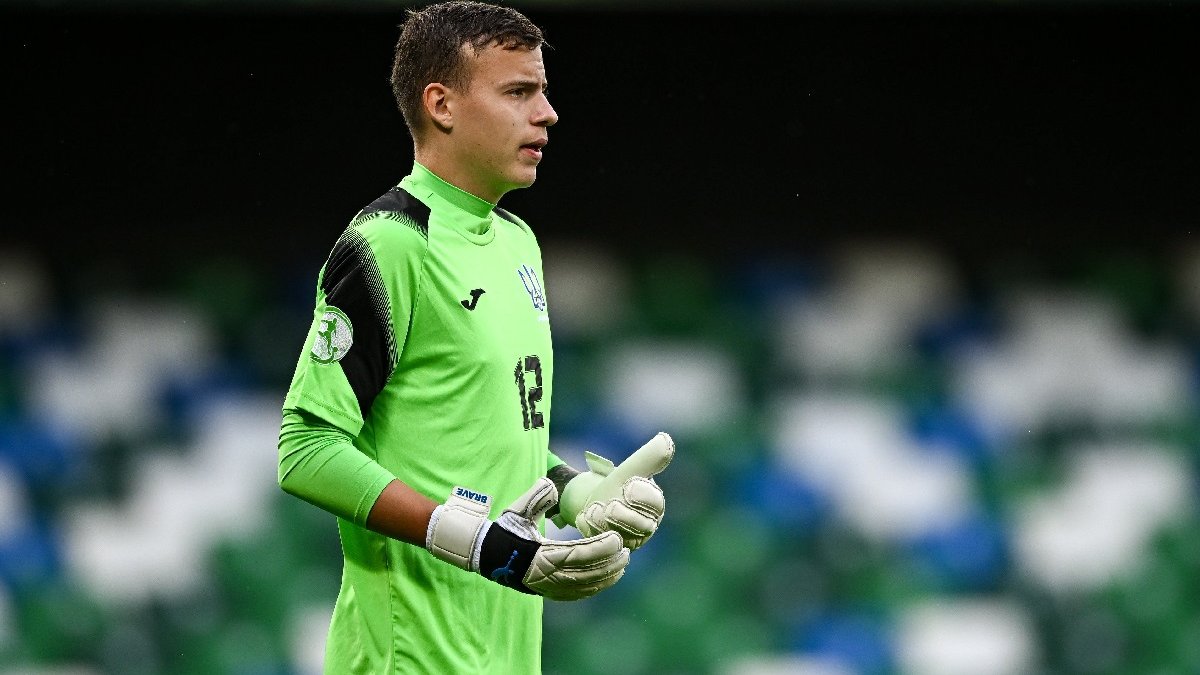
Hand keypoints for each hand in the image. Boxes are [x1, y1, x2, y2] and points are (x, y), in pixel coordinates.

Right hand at [426, 479, 628, 600]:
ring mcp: (545, 587)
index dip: (599, 548)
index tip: (617, 540)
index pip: (577, 554)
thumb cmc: (506, 529)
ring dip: (605, 576)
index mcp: (538, 555)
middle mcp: (543, 575)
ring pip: (582, 586)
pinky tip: (608, 579)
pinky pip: (575, 594)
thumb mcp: (518, 510)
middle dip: (608, 563)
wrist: (487, 554)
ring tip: (622, 564)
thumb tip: (551, 485)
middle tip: (626, 552)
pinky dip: (593, 588)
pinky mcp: (546, 592)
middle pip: (584, 573)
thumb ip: (536, 496)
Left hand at [553, 432, 672, 550]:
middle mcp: (647, 525)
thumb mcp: (630, 468)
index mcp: (654, 504)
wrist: (592, 499)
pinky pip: (604, 547)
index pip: (655, 504)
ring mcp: (630, 541)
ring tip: (594, 508)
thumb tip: (665, 439)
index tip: (628, 485)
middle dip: (623, 514)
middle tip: (609, 504)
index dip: (642, 495)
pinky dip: (592, 531)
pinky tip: (585, 518)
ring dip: (605, 522)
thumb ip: (648, 457)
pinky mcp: (612, 551)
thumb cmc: (617, 483)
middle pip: (642, 526)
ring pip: (623, 538)